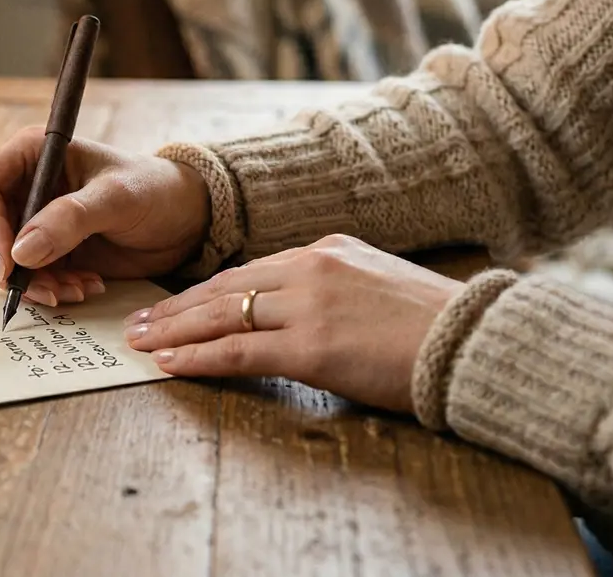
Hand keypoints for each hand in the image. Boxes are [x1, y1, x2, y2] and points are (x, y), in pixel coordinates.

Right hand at [0, 127, 209, 306]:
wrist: (183, 220)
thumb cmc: (154, 190)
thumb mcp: (117, 198)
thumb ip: (70, 219)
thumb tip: (20, 252)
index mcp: (31, 155)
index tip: (7, 263)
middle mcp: (22, 188)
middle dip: (9, 266)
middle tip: (49, 288)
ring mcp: (30, 223)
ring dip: (32, 284)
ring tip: (77, 289)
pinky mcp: (45, 254)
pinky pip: (26, 280)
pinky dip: (49, 291)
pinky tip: (85, 288)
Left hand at [123, 235, 463, 413]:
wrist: (475, 342)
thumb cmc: (436, 326)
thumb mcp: (379, 285)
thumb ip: (336, 289)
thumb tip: (307, 313)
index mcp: (328, 250)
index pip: (250, 270)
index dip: (206, 291)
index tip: (176, 303)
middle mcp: (311, 268)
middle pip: (224, 287)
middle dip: (176, 307)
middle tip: (137, 320)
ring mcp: (308, 305)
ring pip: (221, 315)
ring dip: (173, 330)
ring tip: (139, 342)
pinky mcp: (310, 346)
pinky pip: (237, 352)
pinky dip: (197, 357)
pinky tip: (168, 363)